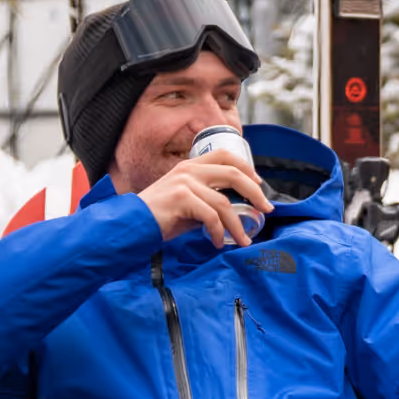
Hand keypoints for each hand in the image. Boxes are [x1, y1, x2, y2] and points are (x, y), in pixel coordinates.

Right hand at [135, 154, 272, 246]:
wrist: (133, 224)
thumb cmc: (159, 216)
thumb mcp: (186, 201)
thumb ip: (207, 200)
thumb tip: (234, 212)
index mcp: (191, 166)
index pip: (226, 156)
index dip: (247, 168)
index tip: (258, 185)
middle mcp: (189, 170)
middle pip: (233, 174)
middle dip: (254, 193)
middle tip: (266, 210)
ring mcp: (185, 183)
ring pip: (224, 203)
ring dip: (238, 225)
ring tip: (243, 240)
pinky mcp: (181, 199)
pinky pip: (212, 217)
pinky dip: (219, 233)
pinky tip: (218, 242)